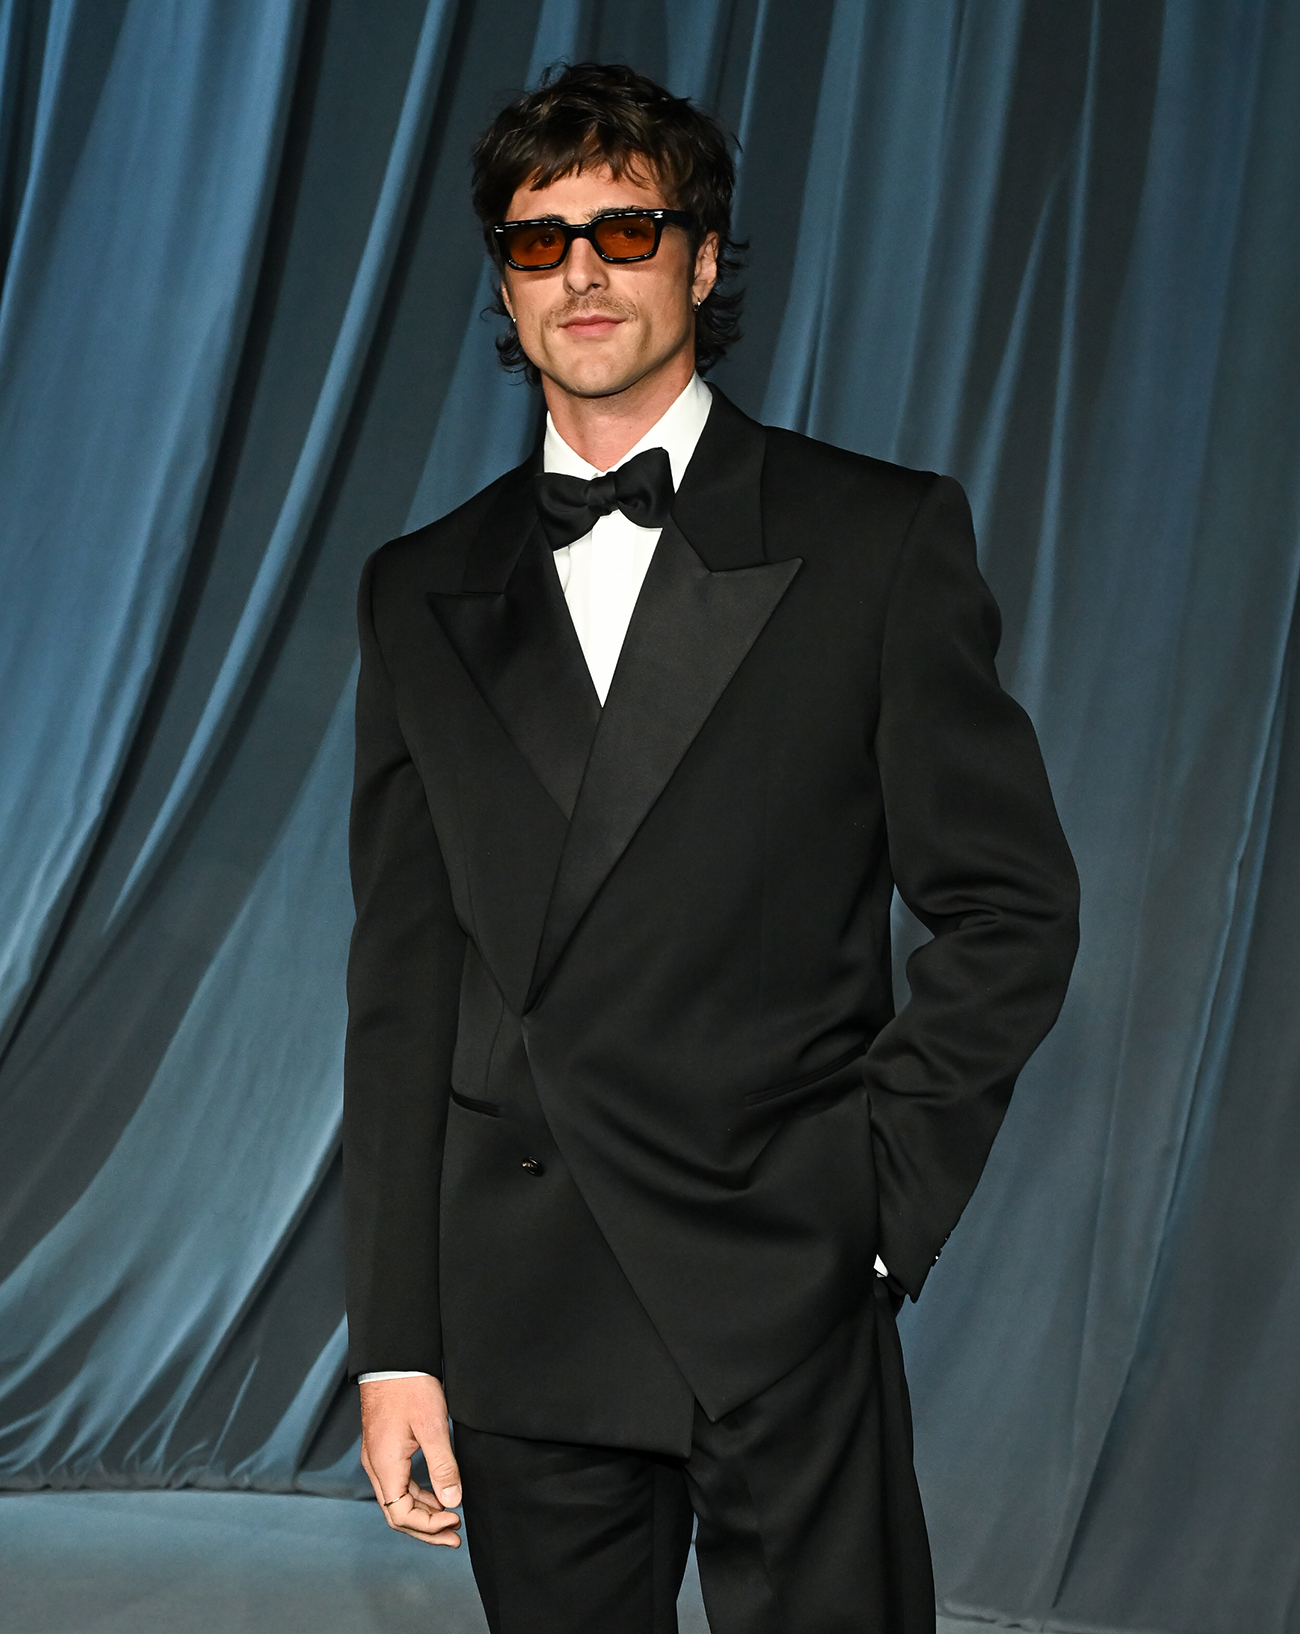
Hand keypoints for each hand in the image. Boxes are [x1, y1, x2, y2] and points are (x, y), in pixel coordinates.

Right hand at [359, 1374, 461, 1545]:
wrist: (393, 1359)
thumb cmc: (410, 1387)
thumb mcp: (432, 1426)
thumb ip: (442, 1466)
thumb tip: (452, 1502)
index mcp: (384, 1465)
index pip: (401, 1516)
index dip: (428, 1526)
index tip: (455, 1520)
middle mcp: (376, 1467)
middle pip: (397, 1514)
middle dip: (426, 1529)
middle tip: (455, 1536)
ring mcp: (378, 1458)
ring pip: (397, 1500)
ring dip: (423, 1513)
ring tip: (450, 1520)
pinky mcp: (384, 1449)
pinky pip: (399, 1484)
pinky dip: (418, 1495)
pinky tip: (437, 1495)